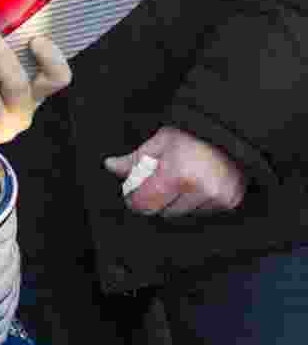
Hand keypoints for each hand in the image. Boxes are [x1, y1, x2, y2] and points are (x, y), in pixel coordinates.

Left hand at [105, 126, 245, 216]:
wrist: (232, 130)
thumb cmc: (194, 133)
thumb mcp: (160, 141)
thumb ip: (135, 160)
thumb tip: (111, 165)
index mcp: (177, 174)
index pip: (144, 204)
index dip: (135, 198)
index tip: (134, 190)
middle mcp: (199, 190)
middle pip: (161, 211)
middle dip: (156, 198)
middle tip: (161, 178)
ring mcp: (216, 198)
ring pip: (182, 213)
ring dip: (177, 201)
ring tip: (182, 177)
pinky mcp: (229, 202)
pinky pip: (202, 211)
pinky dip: (196, 201)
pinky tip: (198, 182)